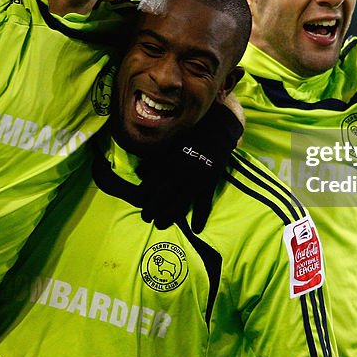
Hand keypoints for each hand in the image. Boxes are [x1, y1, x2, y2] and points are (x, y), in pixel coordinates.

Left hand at [136, 104, 243, 233]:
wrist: (217, 128)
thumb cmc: (191, 133)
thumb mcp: (170, 142)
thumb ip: (157, 158)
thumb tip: (142, 172)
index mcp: (168, 161)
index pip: (151, 183)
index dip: (142, 196)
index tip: (139, 202)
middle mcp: (179, 172)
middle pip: (161, 197)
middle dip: (151, 210)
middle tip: (146, 218)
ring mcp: (195, 179)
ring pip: (179, 203)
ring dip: (168, 217)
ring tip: (160, 225)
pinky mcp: (210, 182)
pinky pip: (204, 203)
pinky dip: (200, 217)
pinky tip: (195, 229)